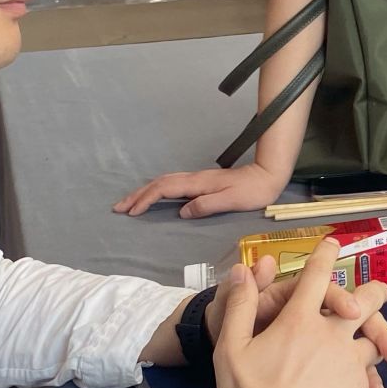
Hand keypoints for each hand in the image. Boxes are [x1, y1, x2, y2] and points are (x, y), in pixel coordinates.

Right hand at [114, 160, 288, 219]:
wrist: (268, 175)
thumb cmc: (252, 191)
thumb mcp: (231, 201)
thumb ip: (207, 205)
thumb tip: (182, 211)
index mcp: (198, 184)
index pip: (165, 189)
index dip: (146, 199)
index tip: (131, 212)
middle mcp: (194, 179)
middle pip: (159, 183)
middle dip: (137, 195)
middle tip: (119, 207)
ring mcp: (197, 179)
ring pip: (164, 182)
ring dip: (145, 192)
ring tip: (130, 203)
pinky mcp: (201, 183)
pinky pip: (172, 185)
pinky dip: (157, 190)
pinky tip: (154, 197)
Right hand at [214, 262, 386, 387]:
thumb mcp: (230, 347)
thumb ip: (240, 305)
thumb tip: (243, 269)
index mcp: (298, 319)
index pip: (316, 276)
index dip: (325, 256)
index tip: (334, 243)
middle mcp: (331, 334)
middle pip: (366, 301)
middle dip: (375, 292)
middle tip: (381, 292)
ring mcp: (349, 362)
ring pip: (374, 341)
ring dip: (376, 340)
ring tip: (380, 347)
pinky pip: (369, 378)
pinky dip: (365, 380)